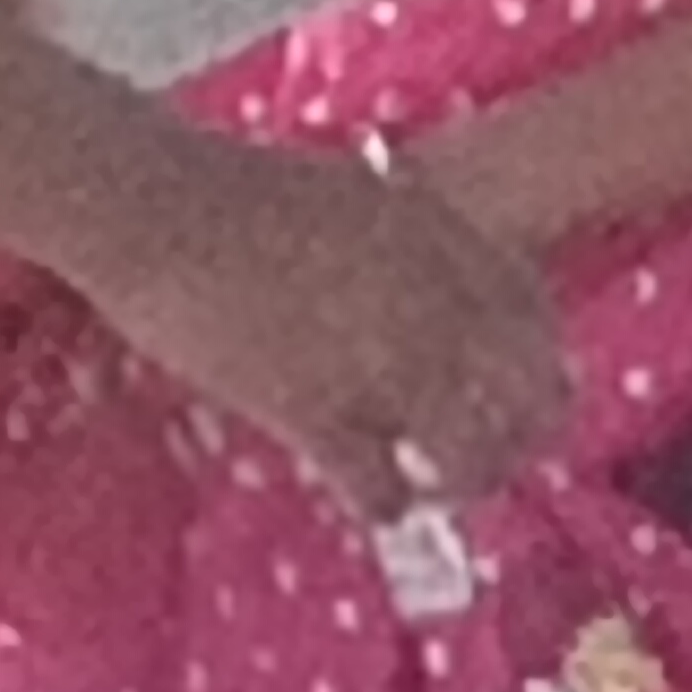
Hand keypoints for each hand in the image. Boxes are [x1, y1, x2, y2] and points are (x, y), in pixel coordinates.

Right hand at [88, 123, 568, 524]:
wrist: (152, 207)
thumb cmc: (232, 189)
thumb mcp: (350, 191)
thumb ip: (406, 235)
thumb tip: (433, 276)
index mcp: (442, 241)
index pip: (535, 318)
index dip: (539, 363)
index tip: (520, 390)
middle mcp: (434, 307)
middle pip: (526, 400)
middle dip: (518, 439)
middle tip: (490, 458)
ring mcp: (380, 364)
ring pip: (468, 458)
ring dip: (461, 482)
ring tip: (434, 489)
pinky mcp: (318, 413)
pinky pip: (382, 487)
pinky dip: (386, 502)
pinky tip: (374, 502)